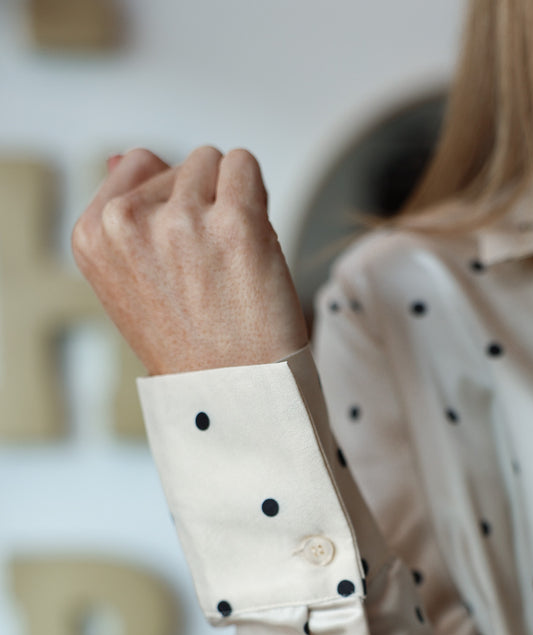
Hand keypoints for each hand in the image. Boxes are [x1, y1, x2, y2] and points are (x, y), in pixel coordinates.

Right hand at [71, 146, 309, 374]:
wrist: (233, 394)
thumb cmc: (190, 343)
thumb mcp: (132, 282)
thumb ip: (126, 216)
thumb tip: (124, 157)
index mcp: (92, 236)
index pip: (135, 163)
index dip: (169, 200)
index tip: (180, 252)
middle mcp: (127, 223)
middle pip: (182, 164)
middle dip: (203, 202)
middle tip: (210, 268)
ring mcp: (181, 221)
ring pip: (215, 161)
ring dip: (231, 199)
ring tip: (230, 260)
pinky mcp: (235, 223)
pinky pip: (246, 165)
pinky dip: (256, 195)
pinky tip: (252, 245)